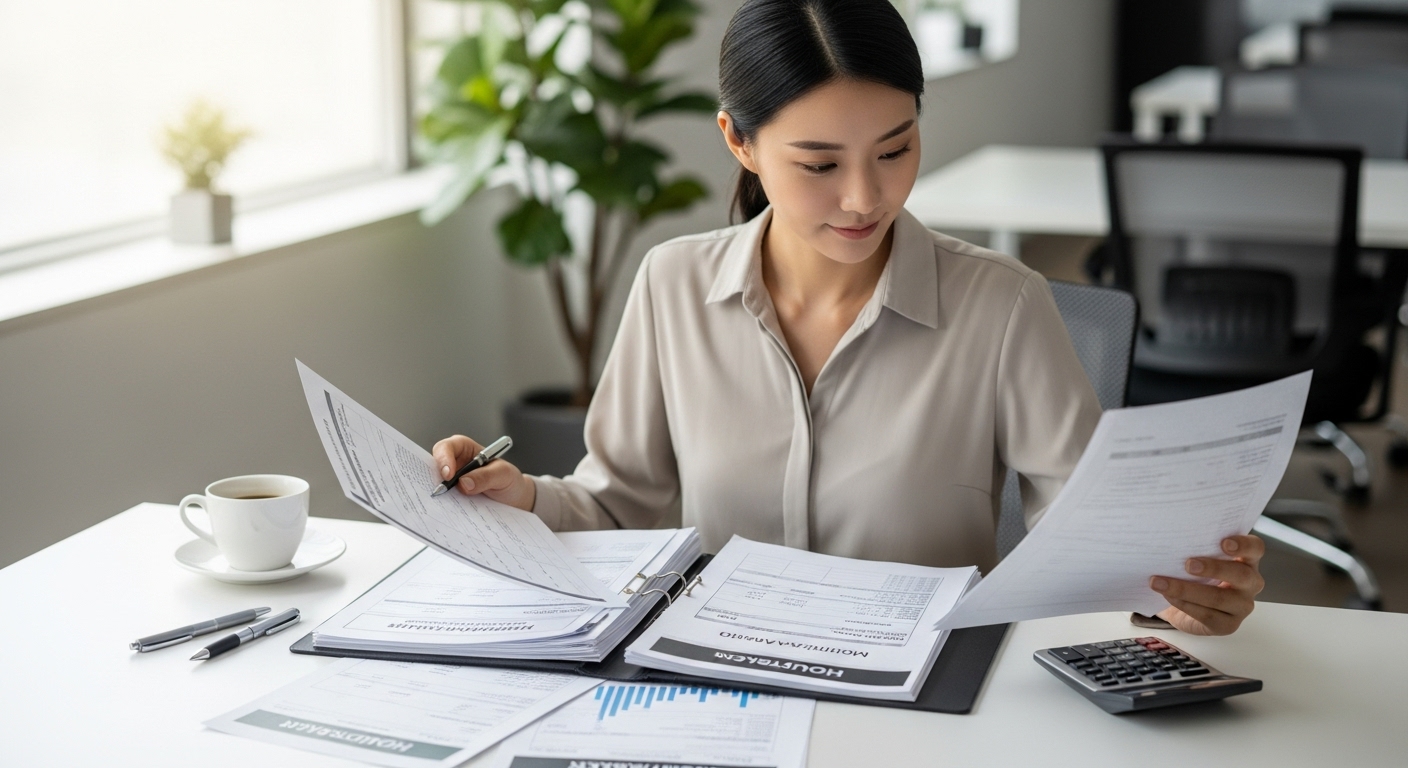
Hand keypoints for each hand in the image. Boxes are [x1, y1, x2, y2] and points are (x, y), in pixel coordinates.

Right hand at [431, 435, 535, 511]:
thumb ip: (486, 476)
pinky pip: (442, 501)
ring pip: (435, 485)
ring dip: (438, 494)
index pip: (446, 447)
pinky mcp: (452, 498)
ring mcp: (451, 482)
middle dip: (433, 478)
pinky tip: (448, 512)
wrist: (514, 500)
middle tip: (439, 492)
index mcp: (465, 448)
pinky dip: (443, 506)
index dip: (444, 459)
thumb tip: (464, 483)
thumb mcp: (504, 474)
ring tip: (443, 504)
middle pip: (433, 466)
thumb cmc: (509, 480)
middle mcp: (454, 463)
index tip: (449, 475)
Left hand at [1150, 534, 1265, 635]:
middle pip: (1241, 575)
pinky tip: (1167, 596)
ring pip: (1219, 598)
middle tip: (1188, 564)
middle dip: (1214, 568)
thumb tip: (1169, 536)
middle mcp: (1250, 583)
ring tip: (1160, 583)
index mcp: (1246, 560)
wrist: (1183, 607)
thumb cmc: (1193, 574)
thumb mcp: (1196, 557)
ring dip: (1186, 589)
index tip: (1224, 542)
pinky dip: (1184, 604)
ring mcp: (1242, 606)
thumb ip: (1194, 547)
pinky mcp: (1228, 625)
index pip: (1255, 548)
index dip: (1244, 545)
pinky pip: (1207, 615)